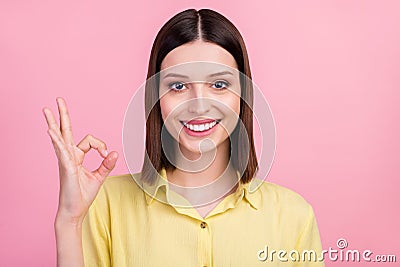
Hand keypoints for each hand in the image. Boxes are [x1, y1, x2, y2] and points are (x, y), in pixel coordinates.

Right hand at [43, 97, 117, 224]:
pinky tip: (51, 131)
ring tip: (46, 110)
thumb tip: (115, 153)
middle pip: (65, 131)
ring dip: (54, 123)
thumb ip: (106, 164)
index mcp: (76, 156)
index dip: (101, 144)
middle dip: (63, 115)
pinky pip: (61, 151)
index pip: (89, 140)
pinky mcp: (65, 168)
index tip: (107, 154)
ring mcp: (65, 161)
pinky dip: (57, 141)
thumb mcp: (99, 177)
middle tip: (58, 100)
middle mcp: (68, 156)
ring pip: (59, 138)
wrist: (75, 211)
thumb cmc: (83, 195)